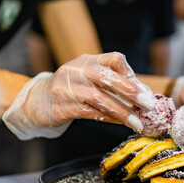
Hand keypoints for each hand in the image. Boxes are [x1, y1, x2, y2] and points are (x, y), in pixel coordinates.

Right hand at [3, 52, 154, 139]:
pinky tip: (118, 123)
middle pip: (107, 77)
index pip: (114, 59)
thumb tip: (141, 95)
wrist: (35, 101)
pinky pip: (88, 112)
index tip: (143, 90)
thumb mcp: (88, 78)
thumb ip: (111, 83)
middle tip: (148, 105)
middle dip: (131, 92)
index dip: (131, 74)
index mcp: (87, 61)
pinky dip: (107, 118)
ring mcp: (66, 88)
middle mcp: (76, 71)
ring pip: (99, 98)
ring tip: (137, 122)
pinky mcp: (60, 106)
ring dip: (121, 111)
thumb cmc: (69, 90)